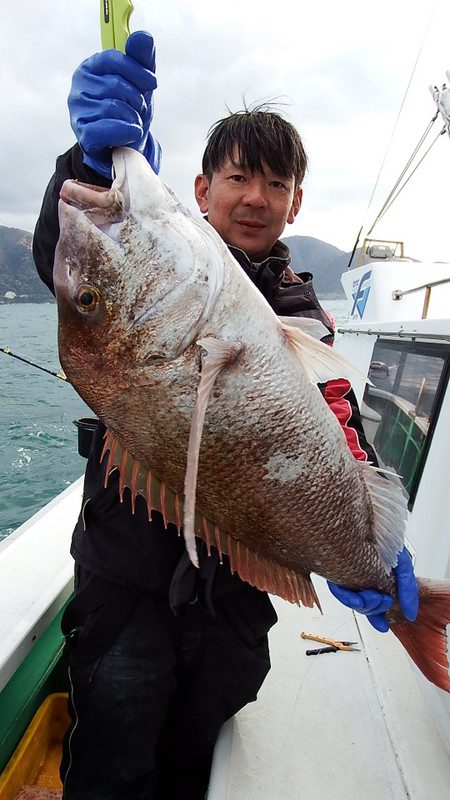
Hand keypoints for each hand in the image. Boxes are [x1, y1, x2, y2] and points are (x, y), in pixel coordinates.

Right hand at [68, 30, 161, 177]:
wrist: (123, 146)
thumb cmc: (128, 110)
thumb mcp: (139, 83)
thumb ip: (141, 58)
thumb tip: (143, 36)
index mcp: (90, 68)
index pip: (113, 59)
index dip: (137, 70)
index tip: (152, 82)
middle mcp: (79, 88)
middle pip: (116, 85)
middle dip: (136, 99)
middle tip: (138, 109)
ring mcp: (78, 112)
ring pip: (114, 108)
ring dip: (133, 118)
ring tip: (132, 122)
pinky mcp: (83, 135)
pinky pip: (108, 129)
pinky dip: (127, 132)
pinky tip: (131, 133)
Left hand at [327, 546, 417, 632]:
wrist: (368, 519)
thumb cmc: (386, 539)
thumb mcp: (402, 564)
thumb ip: (407, 588)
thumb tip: (410, 614)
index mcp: (378, 580)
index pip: (377, 604)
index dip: (377, 617)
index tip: (382, 626)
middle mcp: (364, 580)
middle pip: (365, 606)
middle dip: (374, 607)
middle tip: (381, 598)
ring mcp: (351, 576)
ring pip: (354, 602)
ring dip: (362, 603)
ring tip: (370, 594)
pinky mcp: (337, 572)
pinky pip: (339, 590)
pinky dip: (342, 593)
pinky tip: (342, 588)